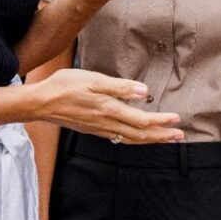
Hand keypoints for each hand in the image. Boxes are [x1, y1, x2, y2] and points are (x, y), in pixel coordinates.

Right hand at [33, 68, 183, 143]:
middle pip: (140, 135)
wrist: (40, 103)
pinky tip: (138, 136)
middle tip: (180, 136)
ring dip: (150, 139)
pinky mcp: (93, 129)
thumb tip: (144, 93)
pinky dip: (135, 139)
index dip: (161, 122)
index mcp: (109, 110)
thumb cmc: (64, 86)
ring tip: (166, 138)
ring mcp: (100, 129)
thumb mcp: (92, 79)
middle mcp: (107, 124)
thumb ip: (119, 87)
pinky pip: (120, 139)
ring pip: (131, 139)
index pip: (141, 120)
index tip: (177, 120)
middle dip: (161, 136)